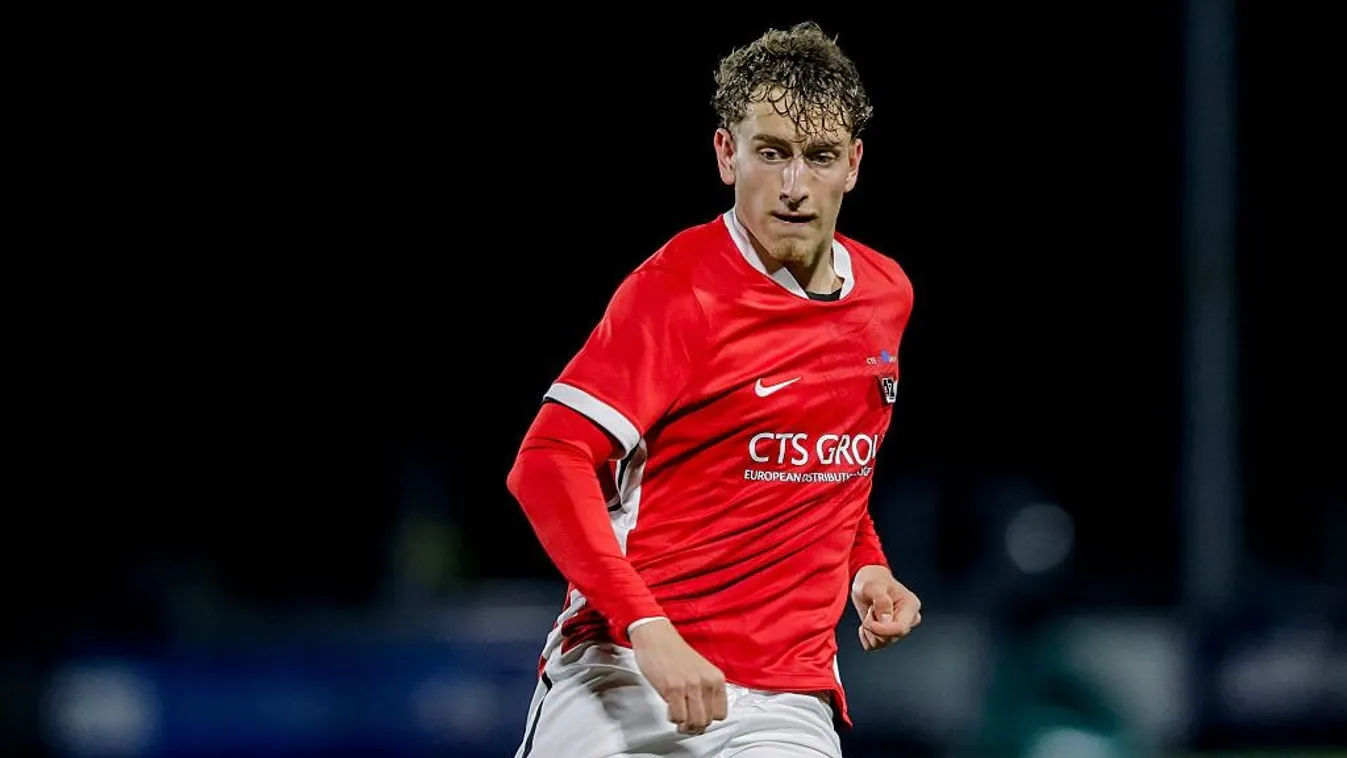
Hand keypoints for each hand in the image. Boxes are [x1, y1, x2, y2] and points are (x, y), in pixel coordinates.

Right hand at [630, 618, 727, 734]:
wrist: (656, 637)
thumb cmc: (674, 653)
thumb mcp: (700, 671)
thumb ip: (705, 691)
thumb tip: (703, 716)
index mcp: (716, 678)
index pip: (721, 714)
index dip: (708, 720)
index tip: (699, 718)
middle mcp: (706, 682)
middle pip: (707, 721)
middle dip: (695, 726)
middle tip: (685, 722)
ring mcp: (690, 686)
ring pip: (694, 722)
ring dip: (684, 725)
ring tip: (678, 717)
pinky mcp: (673, 688)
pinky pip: (677, 717)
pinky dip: (673, 718)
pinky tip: (669, 708)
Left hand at [851, 565, 921, 650]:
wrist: (868, 582)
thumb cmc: (872, 580)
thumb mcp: (873, 586)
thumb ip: (881, 601)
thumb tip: (886, 621)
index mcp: (910, 606)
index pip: (900, 628)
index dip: (882, 630)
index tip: (867, 623)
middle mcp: (908, 620)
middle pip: (890, 637)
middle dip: (874, 625)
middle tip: (871, 608)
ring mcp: (898, 629)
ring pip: (880, 643)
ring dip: (869, 629)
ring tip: (872, 611)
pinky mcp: (888, 636)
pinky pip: (872, 646)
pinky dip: (865, 635)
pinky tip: (868, 621)